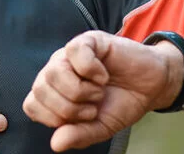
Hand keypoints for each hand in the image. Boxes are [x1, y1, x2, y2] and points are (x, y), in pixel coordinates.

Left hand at [21, 30, 183, 151]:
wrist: (151, 87)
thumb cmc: (121, 104)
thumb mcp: (100, 128)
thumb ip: (78, 135)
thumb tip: (55, 144)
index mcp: (54, 92)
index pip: (31, 105)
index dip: (55, 118)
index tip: (81, 119)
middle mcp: (57, 71)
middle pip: (40, 89)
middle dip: (70, 108)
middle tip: (93, 107)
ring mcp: (70, 54)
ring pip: (54, 72)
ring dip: (81, 90)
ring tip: (99, 92)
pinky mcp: (87, 40)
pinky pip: (75, 52)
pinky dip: (91, 70)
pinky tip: (103, 75)